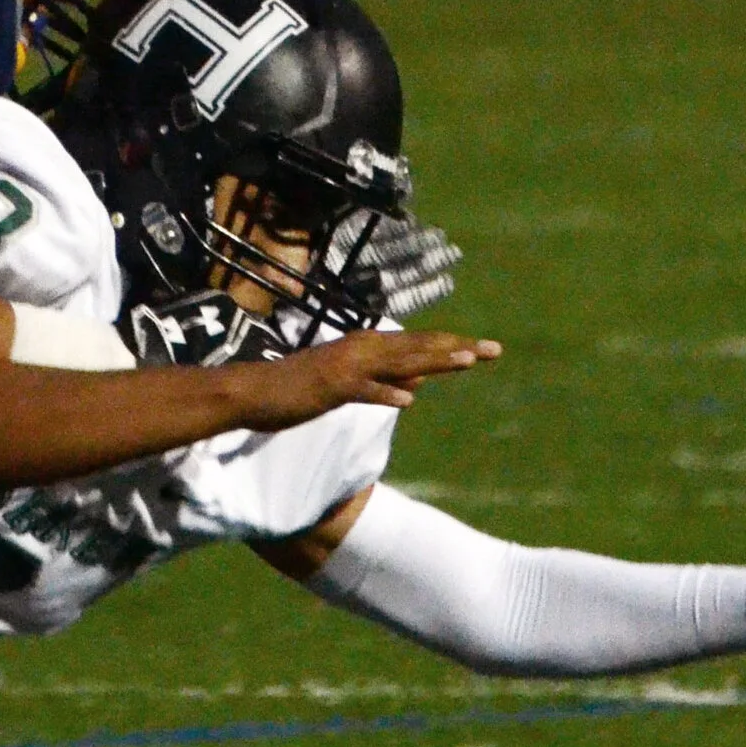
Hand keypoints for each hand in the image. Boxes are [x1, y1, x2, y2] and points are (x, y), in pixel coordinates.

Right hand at [221, 329, 499, 430]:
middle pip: (417, 349)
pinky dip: (385, 392)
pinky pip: (363, 390)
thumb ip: (382, 382)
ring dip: (432, 361)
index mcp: (365, 349)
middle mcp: (360, 351)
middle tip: (493, 350)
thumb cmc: (297, 390)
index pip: (417, 346)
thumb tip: (418, 385)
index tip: (483, 350)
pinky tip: (408, 400)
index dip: (451, 347)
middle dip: (457, 349)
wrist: (252, 392)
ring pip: (398, 363)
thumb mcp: (348, 387)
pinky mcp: (330, 387)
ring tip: (466, 362)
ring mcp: (346, 368)